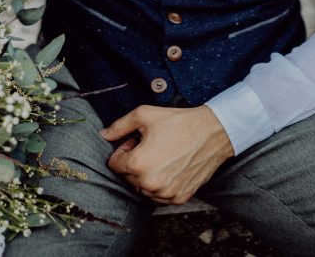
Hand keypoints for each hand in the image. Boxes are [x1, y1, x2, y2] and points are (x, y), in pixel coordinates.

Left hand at [99, 104, 233, 204]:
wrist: (211, 133)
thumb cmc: (178, 122)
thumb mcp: (144, 115)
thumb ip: (119, 126)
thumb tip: (103, 134)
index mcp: (138, 164)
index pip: (114, 165)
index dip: (122, 150)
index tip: (134, 141)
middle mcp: (150, 183)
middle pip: (127, 177)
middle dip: (133, 162)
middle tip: (148, 145)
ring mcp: (166, 193)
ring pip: (143, 188)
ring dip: (146, 175)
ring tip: (159, 155)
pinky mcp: (179, 198)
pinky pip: (160, 196)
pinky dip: (160, 184)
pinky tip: (170, 166)